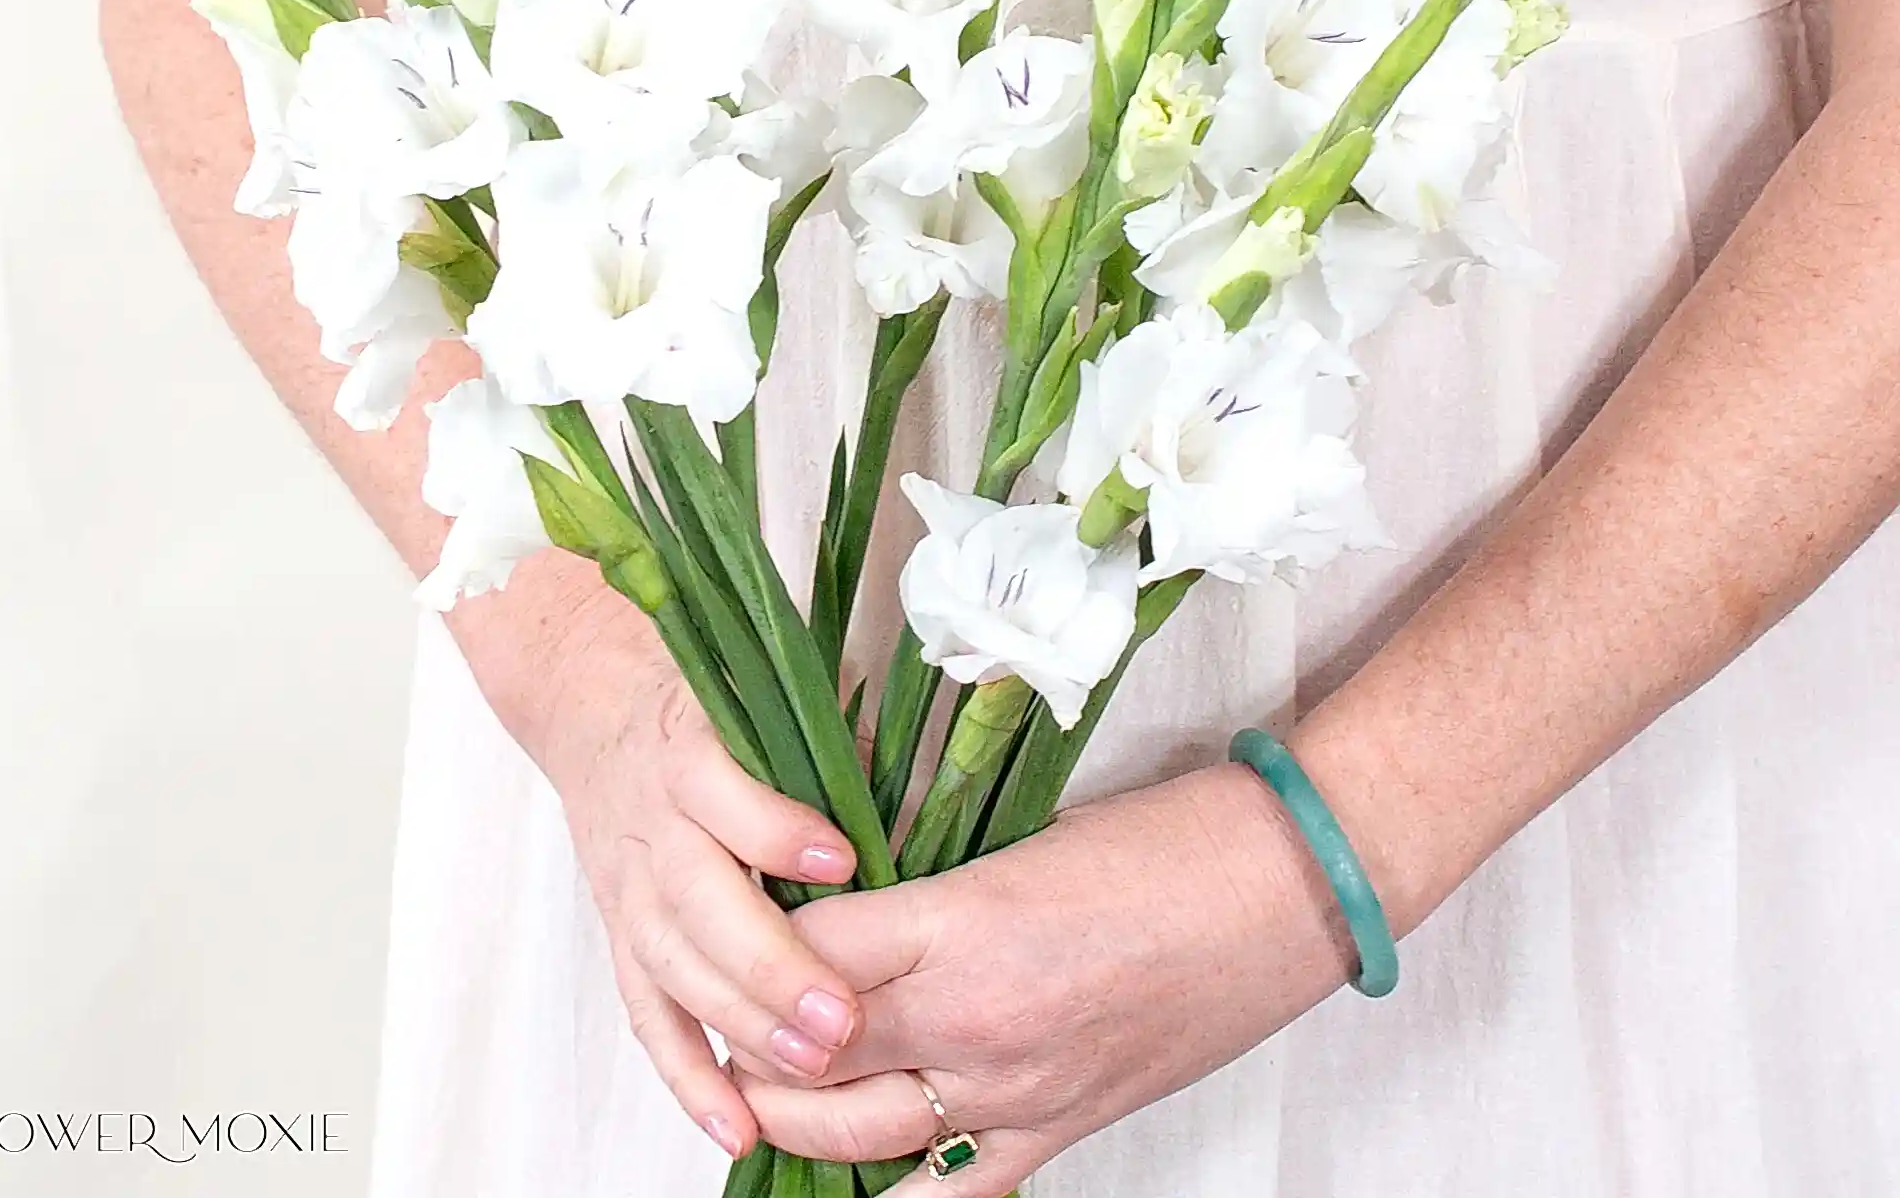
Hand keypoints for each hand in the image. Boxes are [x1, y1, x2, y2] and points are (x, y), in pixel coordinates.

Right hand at [470, 579, 868, 1159]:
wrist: (594, 704)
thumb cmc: (701, 704)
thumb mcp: (755, 692)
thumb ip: (824, 740)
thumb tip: (898, 790)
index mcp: (690, 755)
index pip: (727, 796)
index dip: (778, 831)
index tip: (842, 860)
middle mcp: (655, 826)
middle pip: (702, 903)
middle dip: (771, 966)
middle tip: (842, 1017)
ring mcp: (632, 889)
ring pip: (676, 969)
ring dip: (742, 1026)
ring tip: (812, 1070)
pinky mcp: (622, 937)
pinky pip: (648, 1016)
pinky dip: (687, 1078)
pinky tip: (735, 1126)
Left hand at [736, 764, 1360, 1194]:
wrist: (1283, 889)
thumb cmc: (1166, 840)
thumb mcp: (1026, 837)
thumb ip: (934, 883)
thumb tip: (860, 900)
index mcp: (960, 923)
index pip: (807, 947)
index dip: (756, 934)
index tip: (733, 915)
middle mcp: (973, 1021)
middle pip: (810, 1050)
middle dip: (751, 1034)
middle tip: (717, 1005)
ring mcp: (1015, 1092)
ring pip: (856, 1134)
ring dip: (790, 1116)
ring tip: (753, 1086)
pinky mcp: (1060, 1130)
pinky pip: (949, 1189)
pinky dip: (888, 1187)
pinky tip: (848, 1171)